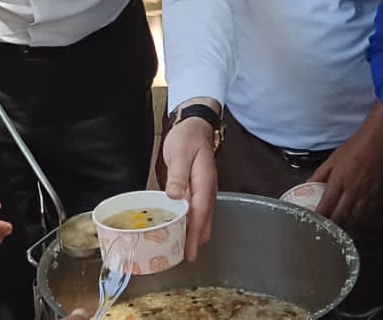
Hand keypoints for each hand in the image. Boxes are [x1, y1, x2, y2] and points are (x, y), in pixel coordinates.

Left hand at [160, 113, 217, 260]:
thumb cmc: (187, 138)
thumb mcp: (180, 153)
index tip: (191, 249)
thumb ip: (178, 175)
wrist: (194, 125)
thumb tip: (175, 196)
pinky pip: (196, 209)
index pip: (200, 212)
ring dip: (195, 233)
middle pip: (204, 219)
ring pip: (202, 217)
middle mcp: (207, 189)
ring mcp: (203, 189)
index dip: (196, 233)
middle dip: (197, 239)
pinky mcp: (197, 189)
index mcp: (204, 182)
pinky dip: (191, 222)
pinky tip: (183, 229)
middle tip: (187, 257)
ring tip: (185, 249)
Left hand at [312, 105, 382, 229]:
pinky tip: (357, 222)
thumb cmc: (356, 146)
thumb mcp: (333, 159)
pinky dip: (361, 219)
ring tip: (340, 232)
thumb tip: (307, 185)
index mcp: (338, 181)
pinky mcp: (379, 195)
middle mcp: (352, 191)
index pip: (326, 207)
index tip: (313, 224)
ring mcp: (366, 194)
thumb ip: (320, 174)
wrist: (380, 139)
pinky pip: (369, 213)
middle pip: (340, 216)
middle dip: (332, 226)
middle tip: (325, 232)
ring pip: (355, 218)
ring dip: (347, 225)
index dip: (320, 218)